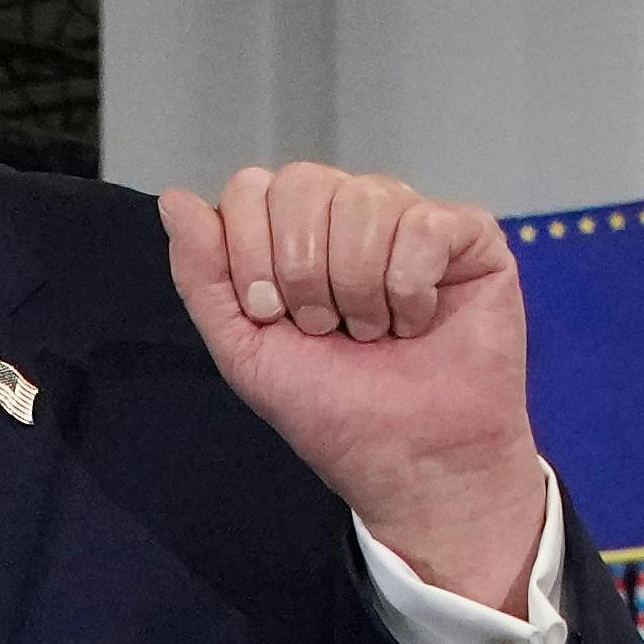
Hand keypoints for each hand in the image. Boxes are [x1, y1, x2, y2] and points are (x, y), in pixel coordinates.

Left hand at [155, 166, 540, 605]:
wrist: (410, 460)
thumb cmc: (334, 411)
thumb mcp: (245, 349)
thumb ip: (203, 276)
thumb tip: (174, 198)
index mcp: (296, 233)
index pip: (253, 187)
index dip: (254, 253)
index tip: (274, 316)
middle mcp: (352, 214)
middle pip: (303, 182)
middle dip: (304, 272)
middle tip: (328, 329)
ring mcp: (411, 219)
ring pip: (364, 199)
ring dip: (358, 288)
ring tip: (375, 333)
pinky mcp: (469, 235)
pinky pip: (423, 224)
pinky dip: (410, 288)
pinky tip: (418, 322)